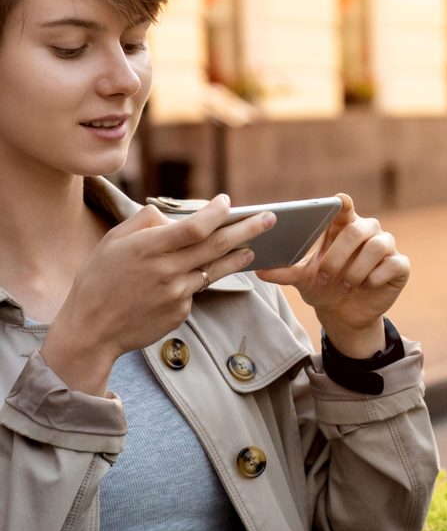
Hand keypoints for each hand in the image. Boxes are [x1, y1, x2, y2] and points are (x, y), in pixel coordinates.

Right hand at [42, 195, 274, 394]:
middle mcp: (166, 270)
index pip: (194, 227)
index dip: (216, 213)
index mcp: (147, 248)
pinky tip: (205, 273)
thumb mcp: (112, 242)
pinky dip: (201, 279)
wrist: (92, 328)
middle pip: (216, 246)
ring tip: (252, 247)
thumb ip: (143, 224)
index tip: (228, 202)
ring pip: (215, 270)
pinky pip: (197, 290)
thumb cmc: (99, 280)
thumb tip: (170, 214)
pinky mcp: (180, 312)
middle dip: (247, 229)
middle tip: (270, 219)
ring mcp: (176, 293)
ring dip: (237, 257)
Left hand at [257, 194, 409, 357]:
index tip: (337, 203)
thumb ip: (284, 271)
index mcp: (342, 225)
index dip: (342, 203)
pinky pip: (393, 264)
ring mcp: (386, 247)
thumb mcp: (302, 279)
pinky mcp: (400, 266)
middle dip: (338, 254)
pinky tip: (366, 285)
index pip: (344, 205)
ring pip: (378, 245)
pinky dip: (377, 276)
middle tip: (325, 276)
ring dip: (357, 268)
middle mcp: (367, 231)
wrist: (344, 314)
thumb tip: (259, 269)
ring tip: (346, 285)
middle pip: (357, 229)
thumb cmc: (324, 287)